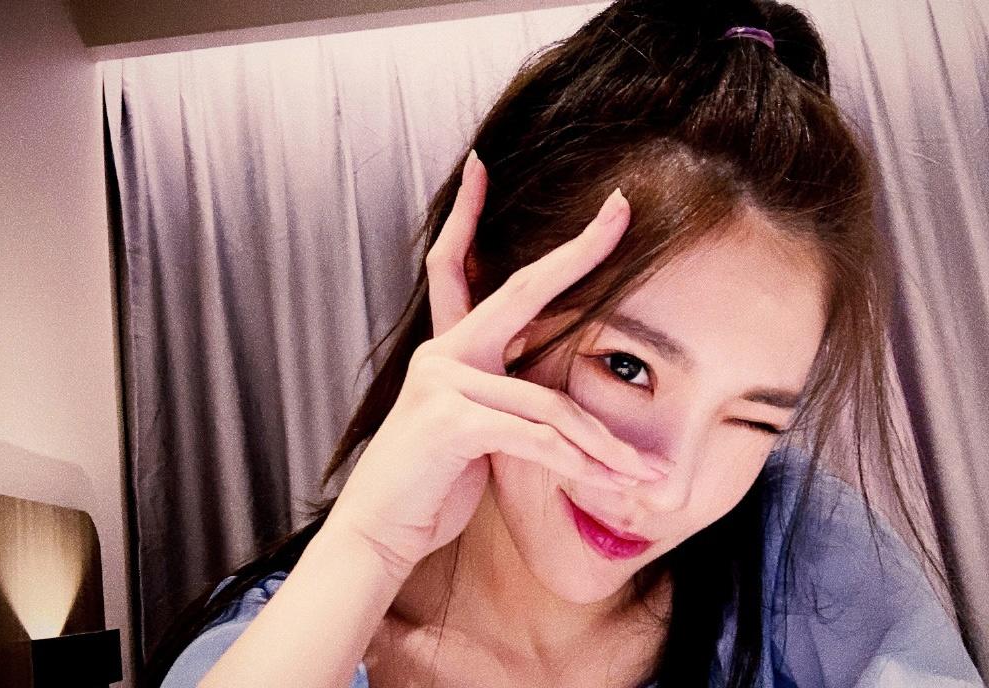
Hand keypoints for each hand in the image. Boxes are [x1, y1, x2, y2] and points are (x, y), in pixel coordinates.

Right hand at [324, 151, 665, 580]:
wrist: (380, 530)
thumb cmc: (432, 482)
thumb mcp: (480, 434)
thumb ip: (512, 404)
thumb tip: (561, 402)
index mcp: (450, 348)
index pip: (458, 267)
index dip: (468, 214)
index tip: (479, 167)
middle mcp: (443, 352)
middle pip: (522, 291)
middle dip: (579, 252)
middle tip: (621, 211)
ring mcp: (443, 381)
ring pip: (550, 402)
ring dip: (606, 446)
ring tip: (651, 475)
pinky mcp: (451, 419)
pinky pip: (535, 438)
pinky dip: (580, 467)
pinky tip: (612, 486)